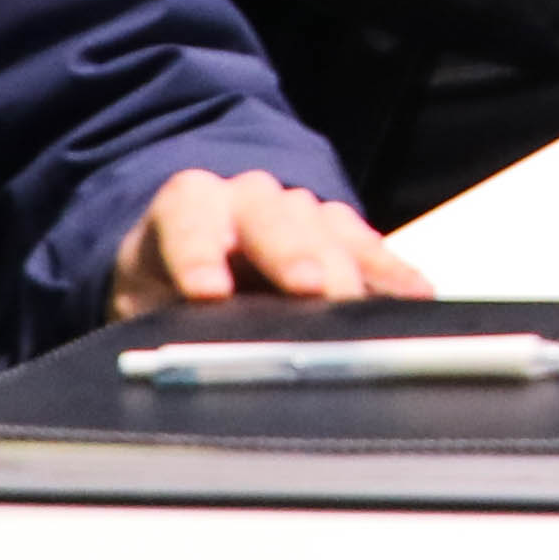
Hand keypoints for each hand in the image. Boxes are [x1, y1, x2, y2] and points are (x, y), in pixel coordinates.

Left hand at [107, 169, 431, 316]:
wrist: (203, 252)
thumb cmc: (168, 284)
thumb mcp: (143, 303)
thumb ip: (157, 321)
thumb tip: (173, 361)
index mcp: (187, 207)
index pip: (189, 216)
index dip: (198, 252)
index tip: (207, 292)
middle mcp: (247, 198)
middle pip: (272, 216)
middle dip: (293, 253)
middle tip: (310, 289)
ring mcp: (300, 210)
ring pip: (326, 227)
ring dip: (347, 268)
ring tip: (365, 310)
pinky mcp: (341, 231)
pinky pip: (371, 247)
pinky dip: (392, 274)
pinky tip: (415, 297)